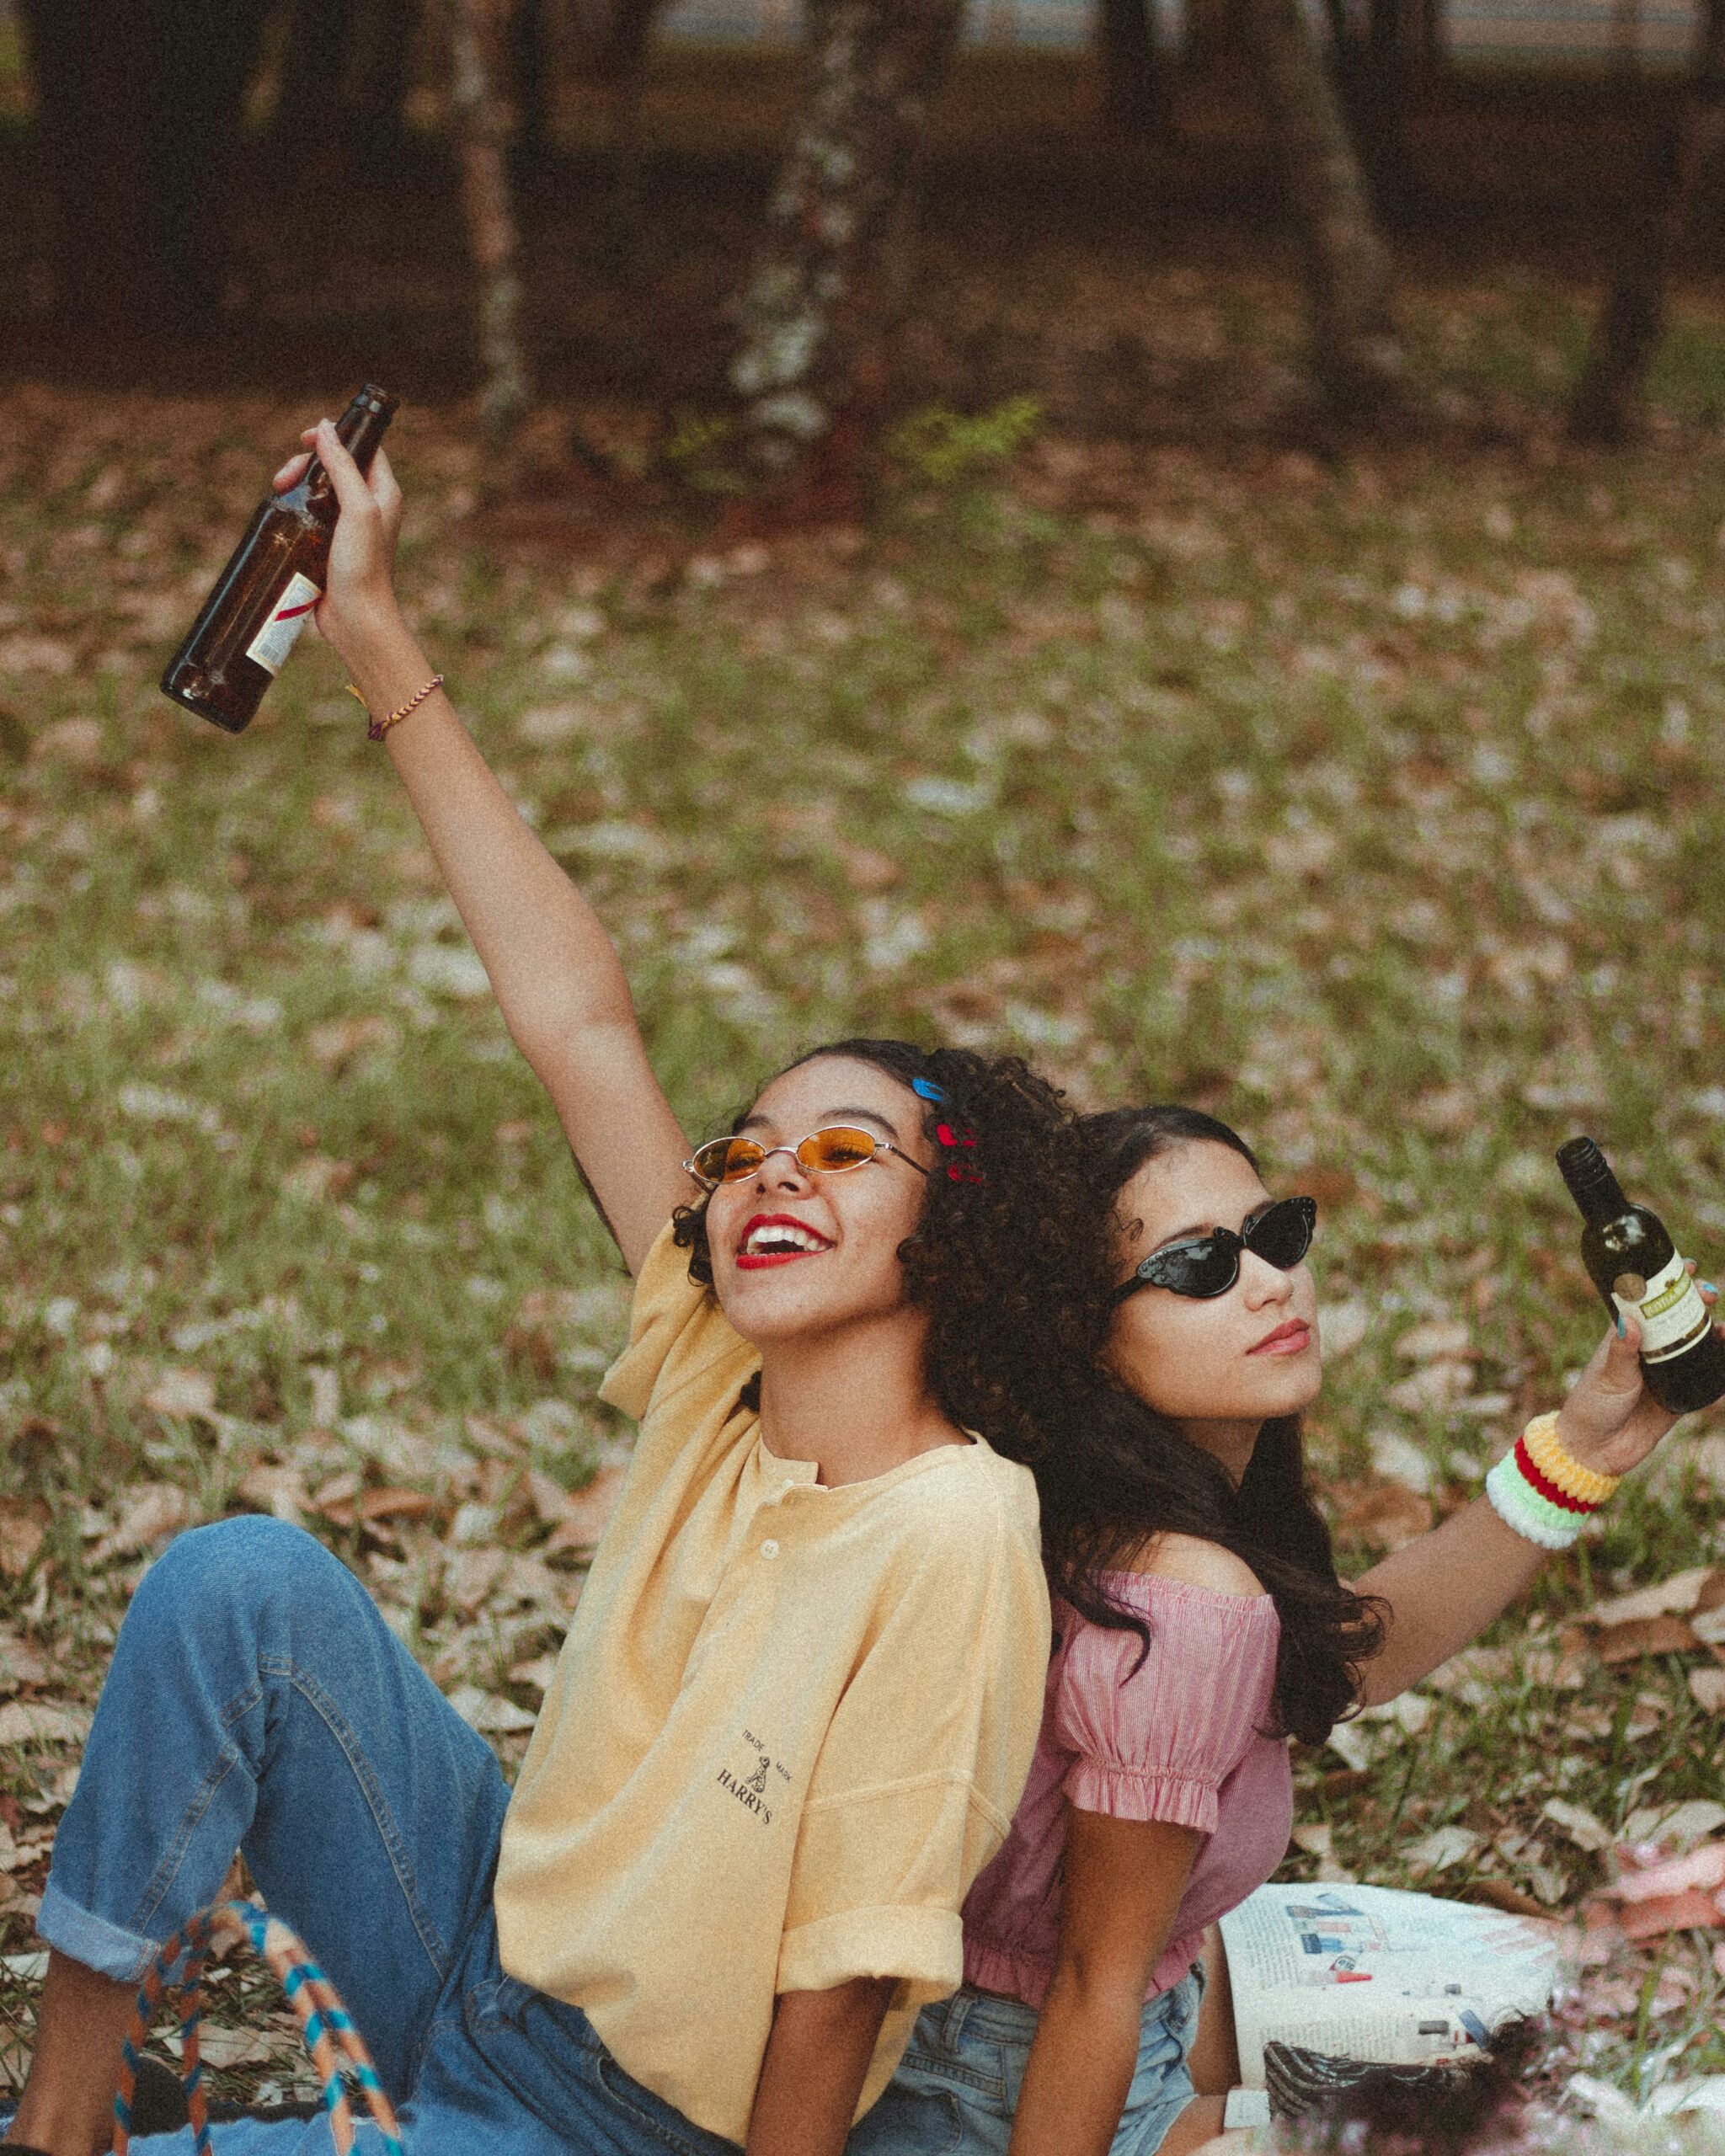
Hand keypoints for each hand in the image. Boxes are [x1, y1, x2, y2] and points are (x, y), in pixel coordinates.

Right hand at [273, 418, 405, 671]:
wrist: (357, 618)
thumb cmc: (364, 567)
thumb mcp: (357, 510)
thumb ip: (343, 467)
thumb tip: (327, 429)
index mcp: (383, 493)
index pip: (363, 448)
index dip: (337, 437)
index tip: (307, 439)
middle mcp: (369, 507)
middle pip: (335, 467)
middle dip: (306, 463)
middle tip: (284, 476)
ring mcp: (348, 527)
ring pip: (319, 490)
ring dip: (297, 485)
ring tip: (278, 492)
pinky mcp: (329, 545)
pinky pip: (310, 515)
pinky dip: (295, 508)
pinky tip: (282, 512)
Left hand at [1554, 1263, 1720, 1477]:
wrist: (1596, 1452)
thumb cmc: (1592, 1407)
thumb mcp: (1608, 1377)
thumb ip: (1621, 1352)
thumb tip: (1631, 1322)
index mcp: (1625, 1338)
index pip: (1648, 1302)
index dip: (1666, 1284)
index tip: (1685, 1267)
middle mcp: (1648, 1351)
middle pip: (1677, 1319)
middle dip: (1695, 1303)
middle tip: (1709, 1293)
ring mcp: (1666, 1372)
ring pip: (1694, 1344)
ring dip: (1711, 1331)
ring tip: (1723, 1326)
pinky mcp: (1679, 1396)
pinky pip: (1704, 1377)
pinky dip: (1718, 1365)